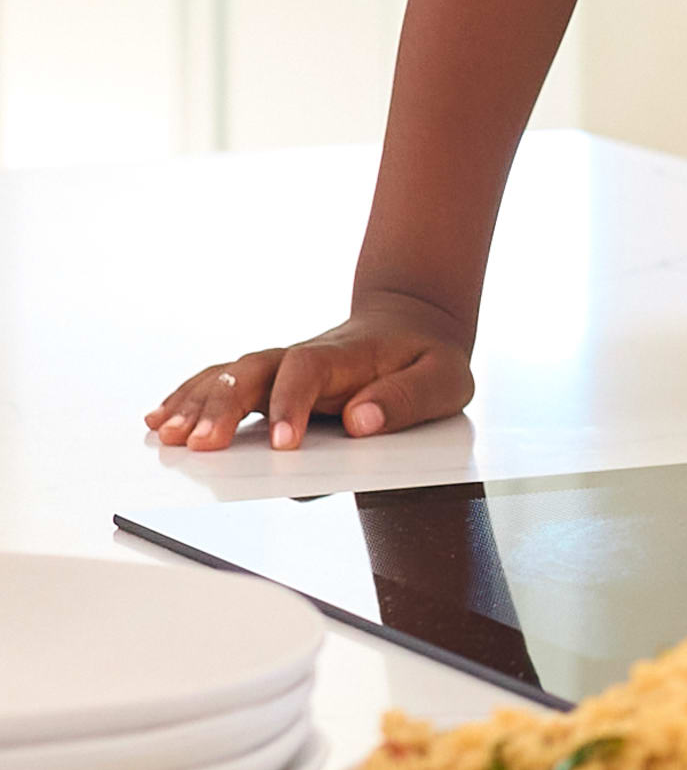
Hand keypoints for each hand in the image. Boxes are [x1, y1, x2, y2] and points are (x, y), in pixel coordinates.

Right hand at [143, 290, 477, 452]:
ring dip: (196, 404)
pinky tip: (159, 419)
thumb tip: (362, 422)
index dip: (292, 404)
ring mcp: (283, 366)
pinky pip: (222, 382)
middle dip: (225, 407)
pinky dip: (188, 398)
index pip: (309, 371)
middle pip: (254, 370)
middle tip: (203, 446)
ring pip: (230, 375)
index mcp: (349, 356)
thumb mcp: (444, 378)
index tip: (286, 444)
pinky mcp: (270, 379)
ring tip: (166, 435)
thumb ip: (408, 398)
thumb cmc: (427, 358)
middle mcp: (306, 356)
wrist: (414, 323)